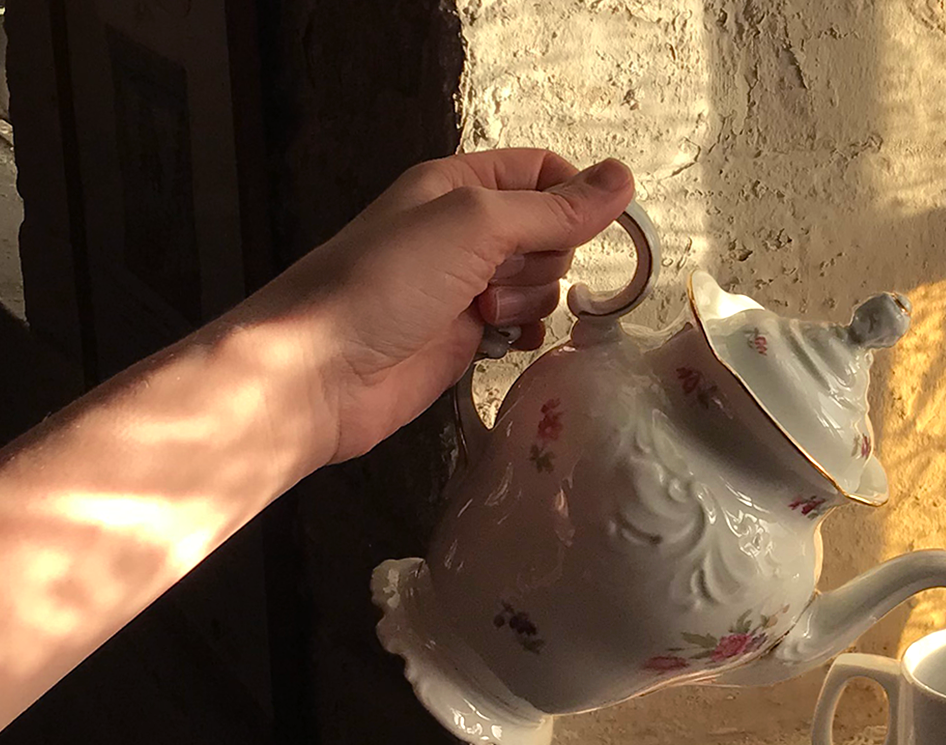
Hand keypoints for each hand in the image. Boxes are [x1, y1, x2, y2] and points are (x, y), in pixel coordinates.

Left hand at [237, 149, 634, 468]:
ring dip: (528, 301)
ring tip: (482, 314)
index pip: (543, 173)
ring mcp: (464, 288)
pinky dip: (524, 336)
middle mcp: (463, 232)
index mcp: (458, 185)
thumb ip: (554, 208)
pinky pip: (523, 329)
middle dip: (542, 258)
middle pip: (550, 233)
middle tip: (496, 276)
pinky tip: (501, 344)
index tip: (592, 227)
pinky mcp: (465, 339)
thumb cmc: (384, 282)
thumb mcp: (475, 224)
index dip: (574, 196)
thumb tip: (622, 181)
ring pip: (541, 284)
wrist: (323, 371)